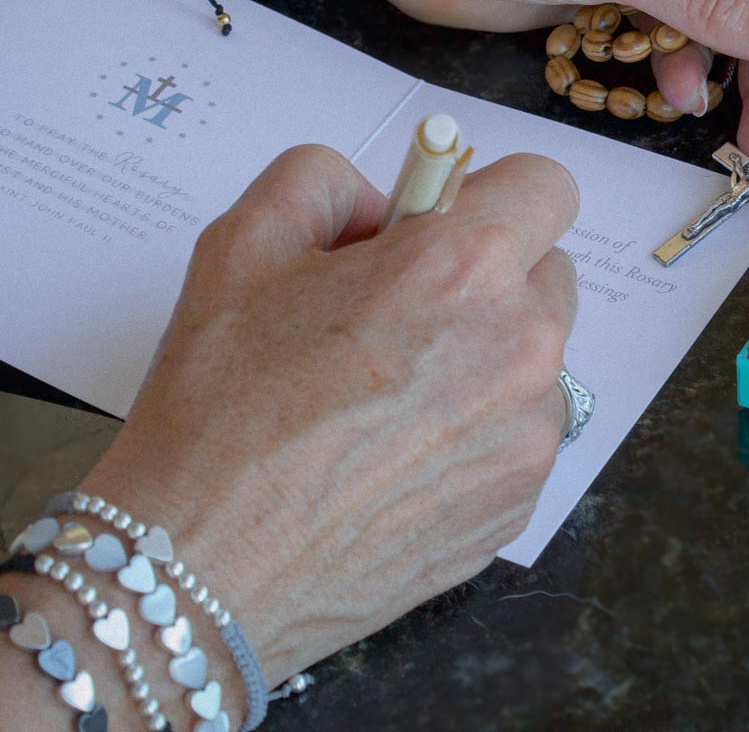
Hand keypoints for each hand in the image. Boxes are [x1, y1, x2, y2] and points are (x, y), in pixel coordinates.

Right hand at [79, 144, 578, 712]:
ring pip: (536, 358)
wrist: (198, 568)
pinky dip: (478, 429)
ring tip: (392, 397)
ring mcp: (530, 434)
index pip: (547, 188)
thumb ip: (328, 181)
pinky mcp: (519, 504)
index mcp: (467, 268)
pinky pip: (520, 433)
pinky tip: (397, 456)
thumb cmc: (218, 404)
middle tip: (401, 313)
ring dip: (486, 356)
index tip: (445, 226)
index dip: (495, 195)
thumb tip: (388, 204)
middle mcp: (522, 347)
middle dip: (489, 277)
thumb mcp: (245, 242)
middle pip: (546, 274)